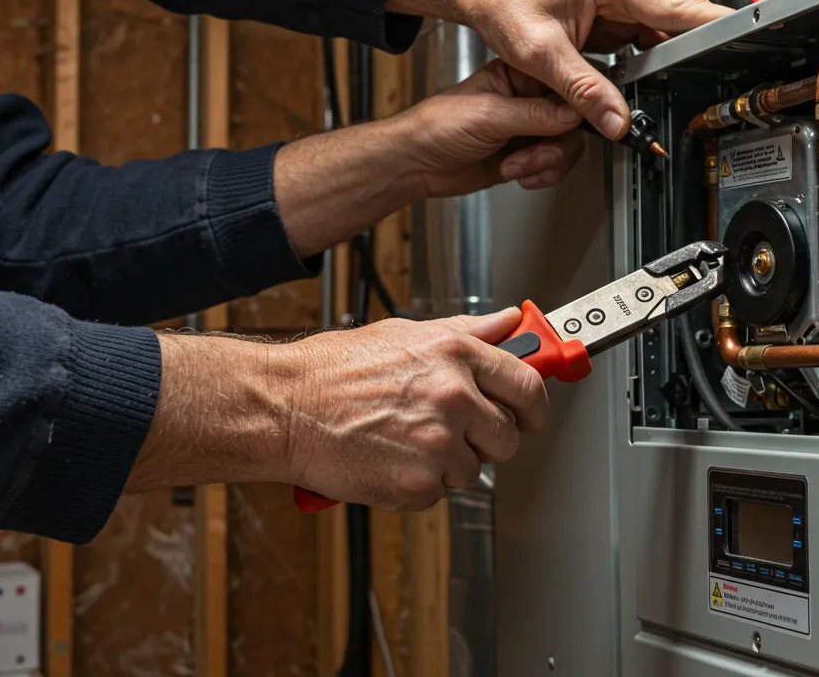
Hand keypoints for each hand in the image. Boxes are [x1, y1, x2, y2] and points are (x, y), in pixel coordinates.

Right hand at [285, 309, 547, 509]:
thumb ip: (467, 331)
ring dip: (447, 463)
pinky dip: (417, 484)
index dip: (534, 406)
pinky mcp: (417, 484)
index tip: (531, 415)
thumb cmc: (334, 370)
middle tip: (452, 431)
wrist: (284, 408)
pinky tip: (389, 459)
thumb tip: (509, 324)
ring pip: (473, 470)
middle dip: (486, 440)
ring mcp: (437, 444)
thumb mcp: (406, 334)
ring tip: (405, 440)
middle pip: (508, 438)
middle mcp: (453, 398)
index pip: (527, 386)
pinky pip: (438, 493)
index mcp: (456, 355)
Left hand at [389, 0, 732, 138]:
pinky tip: (646, 83)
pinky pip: (639, 42)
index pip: (679, 6)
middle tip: (713, 82)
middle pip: (676, 21)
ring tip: (681, 89)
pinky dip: (646, 64)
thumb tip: (616, 121)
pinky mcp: (606, 17)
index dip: (714, 27)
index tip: (746, 42)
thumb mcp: (541, 53)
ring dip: (669, 62)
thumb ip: (582, 91)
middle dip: (696, 52)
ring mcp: (615, 1)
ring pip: (659, 34)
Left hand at [393, 59, 585, 194]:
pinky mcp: (527, 155)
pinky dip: (541, 174)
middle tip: (536, 150)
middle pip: (574, 118)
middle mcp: (528, 100)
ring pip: (567, 145)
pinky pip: (554, 165)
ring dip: (545, 161)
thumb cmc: (438, 127)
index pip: (564, 82)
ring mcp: (529, 129)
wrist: (418, 164)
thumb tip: (576, 111)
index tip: (580, 121)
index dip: (578, 103)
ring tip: (517, 165)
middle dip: (556, 142)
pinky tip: (517, 173)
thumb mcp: (490, 115)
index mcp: (519, 75)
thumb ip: (537, 114)